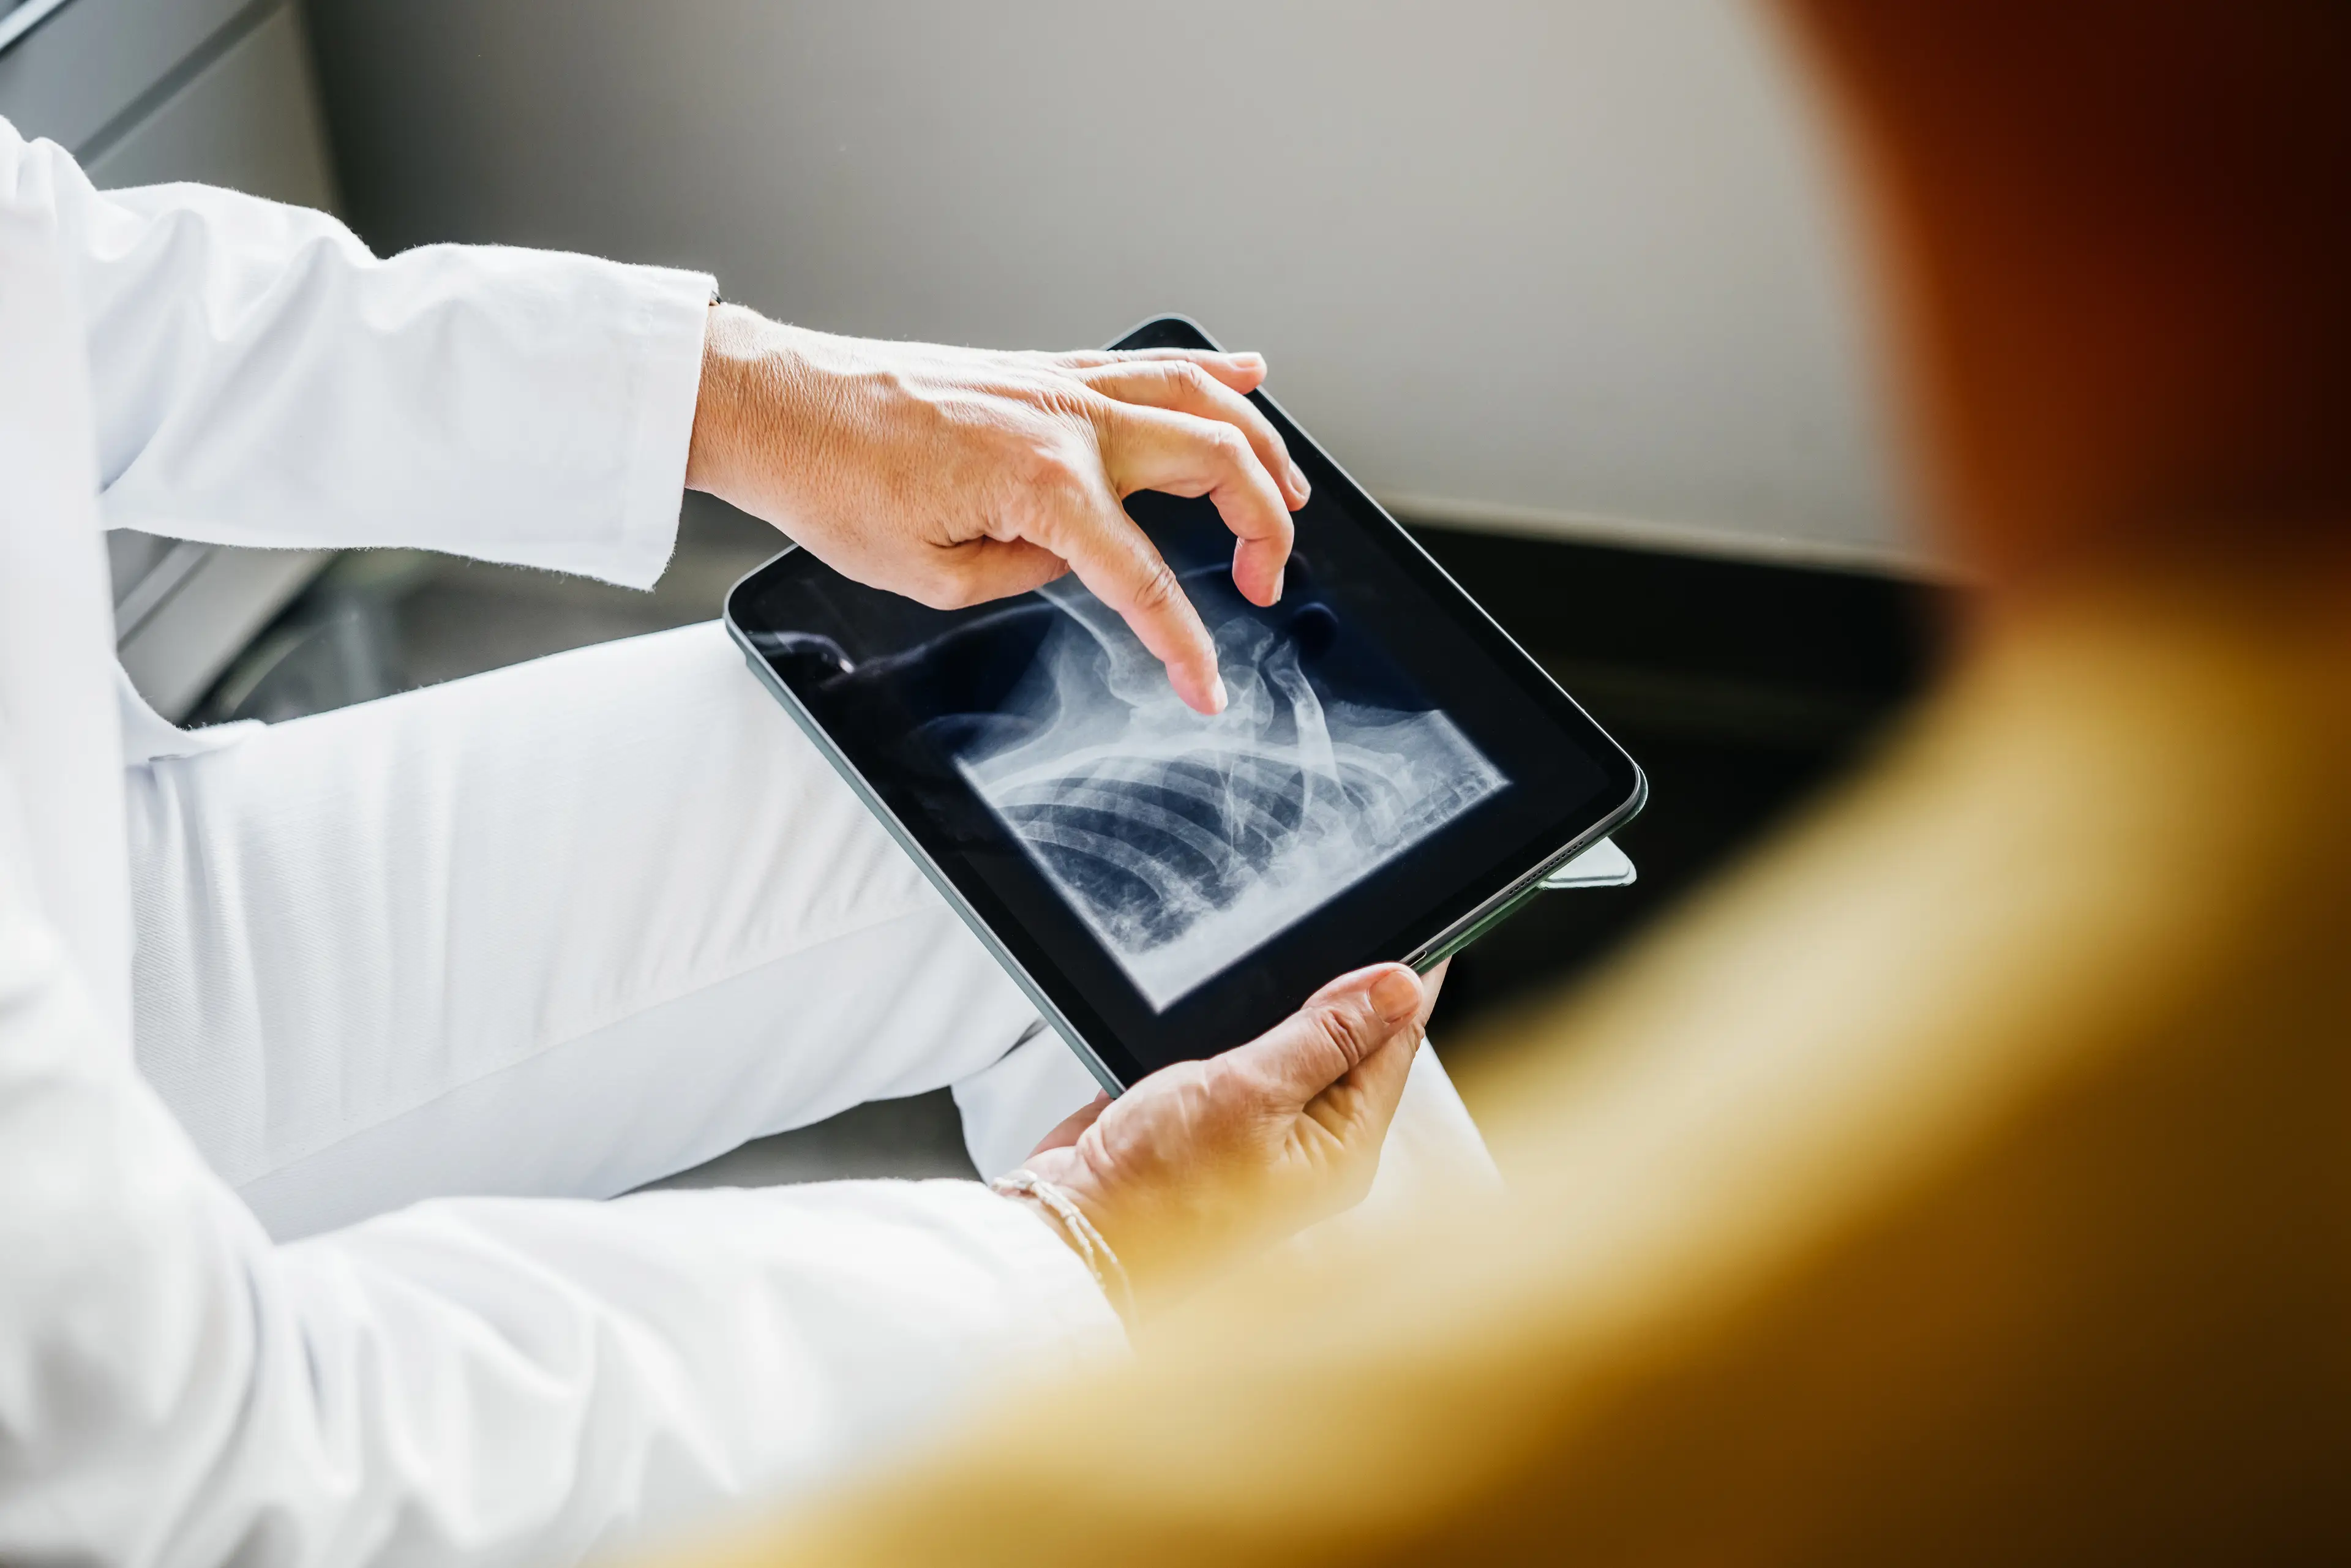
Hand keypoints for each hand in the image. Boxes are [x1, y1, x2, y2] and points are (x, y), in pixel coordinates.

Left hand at [684, 306, 1310, 714]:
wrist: (776, 407)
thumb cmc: (833, 486)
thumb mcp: (930, 576)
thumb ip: (1024, 573)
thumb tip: (1071, 559)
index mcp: (1044, 485)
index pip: (1144, 578)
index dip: (1186, 643)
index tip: (1207, 689)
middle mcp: (1067, 422)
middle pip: (1216, 460)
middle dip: (1265, 527)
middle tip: (1265, 582)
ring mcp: (1059, 385)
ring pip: (1202, 397)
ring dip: (1262, 443)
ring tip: (1292, 492)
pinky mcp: (1042, 370)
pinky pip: (1150, 364)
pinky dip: (1210, 371)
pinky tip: (1251, 374)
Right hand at [1014, 961, 1445, 1314]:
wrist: (1072, 1227)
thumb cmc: (1157, 1189)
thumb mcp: (1251, 1091)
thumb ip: (1327, 1034)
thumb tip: (1399, 987)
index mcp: (1343, 1147)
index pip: (1397, 1045)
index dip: (1405, 982)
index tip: (1416, 925)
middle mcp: (1311, 1144)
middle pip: (1351, 1042)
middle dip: (1341, 988)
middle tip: (1335, 927)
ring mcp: (1261, 1132)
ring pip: (1294, 1043)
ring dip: (1279, 1005)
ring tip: (1271, 966)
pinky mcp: (1213, 1120)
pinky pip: (1243, 1058)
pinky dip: (1233, 1027)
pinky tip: (1222, 1005)